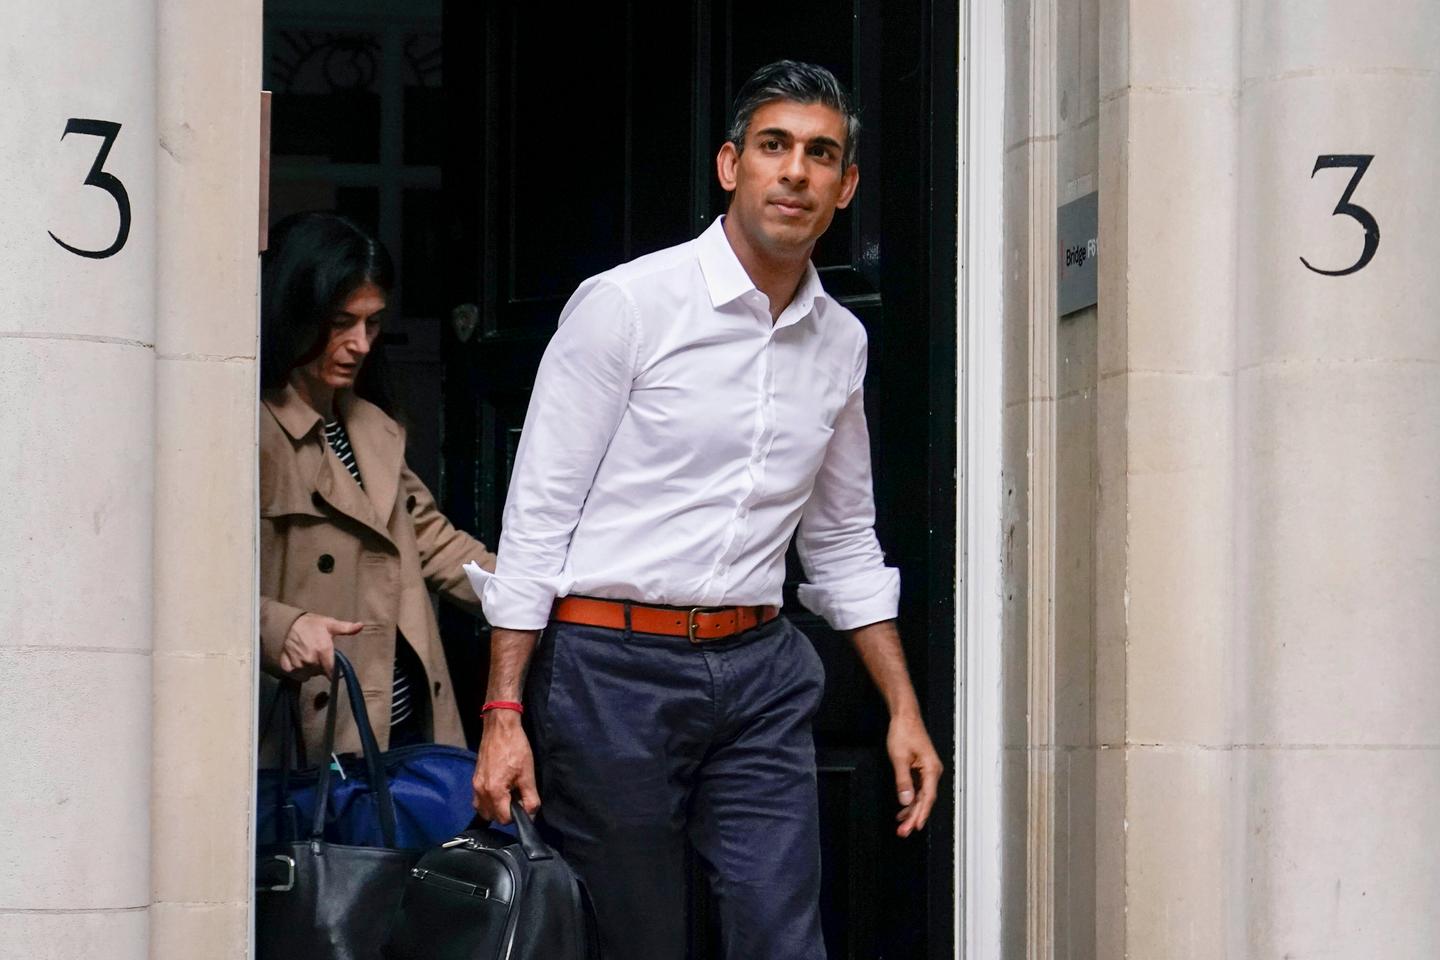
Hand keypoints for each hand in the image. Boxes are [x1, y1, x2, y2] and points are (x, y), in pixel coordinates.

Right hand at [278, 613, 361, 678]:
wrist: (287, 623)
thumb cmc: (310, 624)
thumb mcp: (329, 624)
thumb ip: (346, 628)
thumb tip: (361, 626)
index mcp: (323, 650)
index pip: (332, 671)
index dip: (333, 671)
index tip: (332, 667)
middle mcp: (310, 660)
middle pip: (320, 672)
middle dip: (321, 666)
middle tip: (318, 654)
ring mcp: (298, 664)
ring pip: (308, 674)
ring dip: (309, 669)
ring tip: (307, 656)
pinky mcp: (287, 667)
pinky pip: (295, 674)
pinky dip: (297, 670)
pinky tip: (298, 660)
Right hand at [472, 710, 540, 823]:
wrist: (500, 728)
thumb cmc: (515, 747)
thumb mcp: (528, 774)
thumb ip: (530, 798)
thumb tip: (531, 815)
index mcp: (494, 791)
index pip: (504, 819)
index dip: (517, 815)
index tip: (523, 803)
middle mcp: (480, 791)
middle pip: (493, 817)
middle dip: (506, 812)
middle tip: (517, 795)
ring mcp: (475, 785)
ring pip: (484, 810)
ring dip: (497, 807)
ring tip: (509, 792)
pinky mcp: (475, 779)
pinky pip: (480, 799)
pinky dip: (490, 799)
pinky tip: (501, 787)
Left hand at [888, 713, 942, 837]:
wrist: (905, 716)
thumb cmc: (904, 732)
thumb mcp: (899, 758)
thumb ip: (902, 781)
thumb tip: (905, 800)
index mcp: (931, 769)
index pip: (927, 798)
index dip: (920, 814)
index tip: (914, 827)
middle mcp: (933, 771)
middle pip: (925, 800)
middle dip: (914, 817)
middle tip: (903, 831)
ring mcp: (928, 771)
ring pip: (921, 797)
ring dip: (911, 811)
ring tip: (901, 825)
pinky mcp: (921, 769)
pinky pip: (918, 789)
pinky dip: (910, 800)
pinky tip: (903, 809)